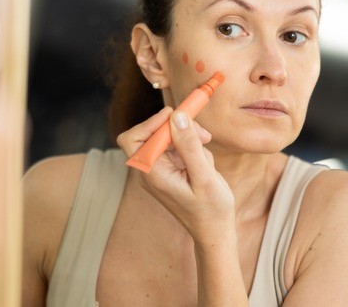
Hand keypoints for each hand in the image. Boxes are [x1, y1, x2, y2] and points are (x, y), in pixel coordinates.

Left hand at [117, 107, 235, 243]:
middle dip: (177, 127)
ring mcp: (161, 169)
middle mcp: (152, 170)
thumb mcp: (204, 176)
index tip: (175, 115)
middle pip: (152, 133)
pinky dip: (192, 147)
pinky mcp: (172, 168)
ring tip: (207, 151)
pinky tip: (206, 163)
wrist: (215, 231)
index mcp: (152, 174)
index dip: (149, 123)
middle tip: (203, 134)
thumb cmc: (210, 210)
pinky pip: (178, 146)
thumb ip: (189, 146)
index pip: (133, 139)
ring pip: (167, 137)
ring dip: (189, 137)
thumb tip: (177, 117)